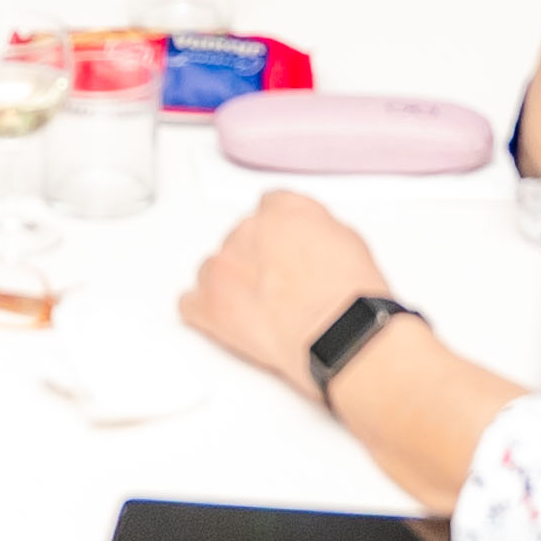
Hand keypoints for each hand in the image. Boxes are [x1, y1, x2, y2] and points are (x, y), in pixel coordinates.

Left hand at [174, 187, 390, 391]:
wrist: (339, 334)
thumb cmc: (350, 297)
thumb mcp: (348, 240)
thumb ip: (315, 230)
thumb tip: (308, 241)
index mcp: (282, 211)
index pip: (269, 207)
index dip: (277, 233)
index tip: (280, 248)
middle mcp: (247, 231)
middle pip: (240, 239)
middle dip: (254, 260)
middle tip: (278, 287)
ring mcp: (223, 268)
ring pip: (213, 269)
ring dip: (229, 284)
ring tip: (256, 309)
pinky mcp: (209, 305)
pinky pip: (190, 304)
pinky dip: (204, 312)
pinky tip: (223, 321)